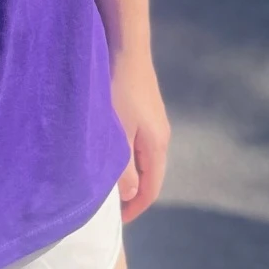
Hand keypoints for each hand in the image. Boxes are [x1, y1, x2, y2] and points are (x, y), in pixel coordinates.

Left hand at [109, 53, 170, 223]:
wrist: (126, 47)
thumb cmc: (118, 90)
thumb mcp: (118, 133)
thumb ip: (124, 167)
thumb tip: (130, 195)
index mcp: (157, 145)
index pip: (152, 188)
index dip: (136, 208)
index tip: (116, 220)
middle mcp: (162, 135)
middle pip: (151, 175)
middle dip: (133, 194)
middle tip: (108, 206)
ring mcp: (155, 121)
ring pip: (145, 158)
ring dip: (130, 174)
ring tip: (107, 183)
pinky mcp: (146, 109)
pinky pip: (140, 143)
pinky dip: (128, 157)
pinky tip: (111, 153)